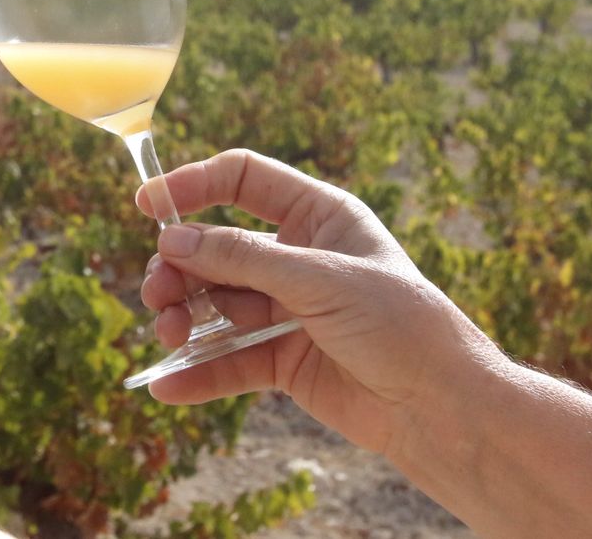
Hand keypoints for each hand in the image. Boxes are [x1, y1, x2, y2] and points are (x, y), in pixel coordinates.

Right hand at [137, 149, 499, 453]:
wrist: (445, 410)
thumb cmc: (402, 327)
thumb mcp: (320, 280)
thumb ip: (241, 259)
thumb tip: (171, 240)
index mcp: (318, 218)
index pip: (242, 181)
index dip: (193, 186)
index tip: (147, 206)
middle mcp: (297, 258)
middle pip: (214, 248)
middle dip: (178, 269)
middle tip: (158, 294)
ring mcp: (286, 310)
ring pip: (213, 303)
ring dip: (181, 317)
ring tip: (167, 335)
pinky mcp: (281, 360)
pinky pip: (226, 360)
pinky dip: (196, 372)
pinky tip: (167, 386)